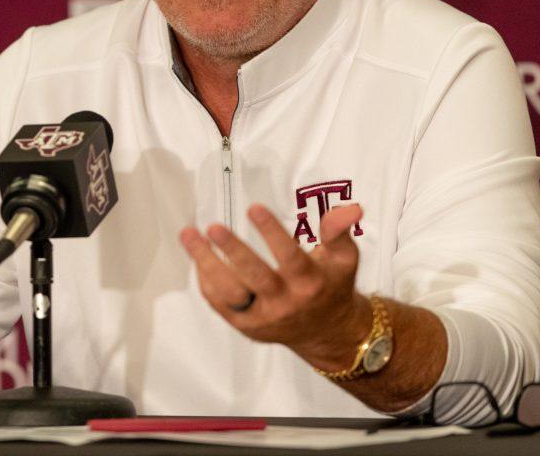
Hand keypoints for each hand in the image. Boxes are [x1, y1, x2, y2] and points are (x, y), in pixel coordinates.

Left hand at [179, 202, 369, 369]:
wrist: (327, 333)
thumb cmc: (331, 286)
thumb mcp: (344, 258)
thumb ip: (340, 232)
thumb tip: (350, 207)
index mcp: (309, 284)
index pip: (289, 258)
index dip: (272, 233)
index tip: (254, 207)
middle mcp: (285, 303)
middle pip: (255, 278)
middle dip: (233, 251)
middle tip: (213, 226)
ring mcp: (262, 317)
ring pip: (229, 293)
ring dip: (206, 263)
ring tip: (188, 235)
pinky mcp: (245, 325)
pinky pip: (219, 303)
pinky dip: (206, 278)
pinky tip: (197, 254)